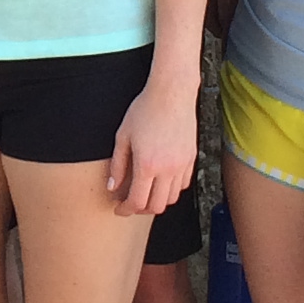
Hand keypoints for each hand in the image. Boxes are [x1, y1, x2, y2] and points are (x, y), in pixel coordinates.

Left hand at [107, 76, 196, 215]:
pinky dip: (171, 189)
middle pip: (156, 206)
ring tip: (145, 192)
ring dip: (157, 201)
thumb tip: (112, 187)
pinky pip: (183, 184)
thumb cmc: (145, 110)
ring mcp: (182, 165)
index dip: (125, 209)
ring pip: (172, 198)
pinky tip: (160, 181)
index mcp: (147, 165)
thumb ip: (118, 165)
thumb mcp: (123, 136)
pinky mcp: (191, 158)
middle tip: (130, 203)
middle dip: (141, 209)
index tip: (118, 208)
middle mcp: (167, 169)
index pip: (137, 202)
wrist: (172, 92)